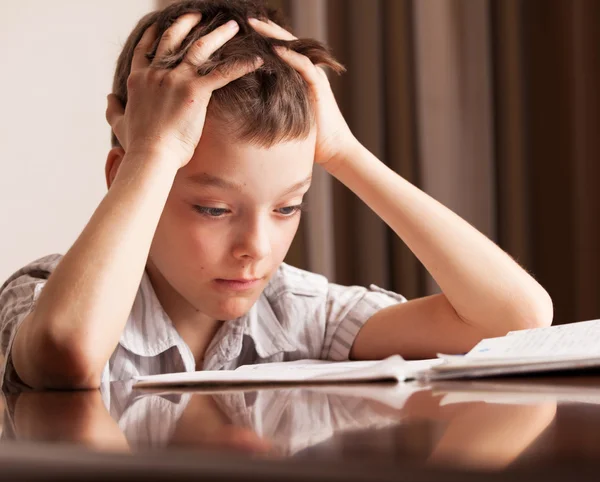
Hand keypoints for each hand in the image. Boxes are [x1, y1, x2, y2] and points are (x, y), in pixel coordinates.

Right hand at [106, 14, 261, 168]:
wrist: (151, 155)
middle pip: (173, 39)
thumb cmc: (137, 144)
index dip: (154, 34)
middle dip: (187, 23)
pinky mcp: (196, 91)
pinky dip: (241, 65)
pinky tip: (256, 60)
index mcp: (139, 79)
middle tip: (199, 14)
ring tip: (232, 25)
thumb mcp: (119, 123)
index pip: (145, 49)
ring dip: (218, 34)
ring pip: (200, 48)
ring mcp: (176, 79)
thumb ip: (113, 109)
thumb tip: (109, 98)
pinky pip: (223, 73)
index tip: (161, 23)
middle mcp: (157, 73)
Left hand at [248, 18, 358, 172]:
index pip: (279, 50)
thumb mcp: (284, 113)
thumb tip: (247, 100)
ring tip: (254, 25)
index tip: (242, 30)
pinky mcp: (318, 86)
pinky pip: (303, 65)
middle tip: (245, 18)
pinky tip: (274, 48)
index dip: (263, 39)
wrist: (333, 149)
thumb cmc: (308, 137)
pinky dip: (289, 56)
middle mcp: (307, 71)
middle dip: (265, 30)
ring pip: (293, 48)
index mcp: (298, 75)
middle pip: (284, 42)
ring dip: (273, 36)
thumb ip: (271, 101)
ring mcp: (314, 76)